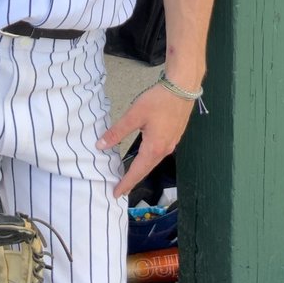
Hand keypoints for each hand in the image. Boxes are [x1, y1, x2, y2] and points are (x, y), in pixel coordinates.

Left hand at [96, 83, 196, 197]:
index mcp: (153, 148)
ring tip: (130, 175)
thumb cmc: (158, 101)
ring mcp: (171, 144)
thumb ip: (117, 132)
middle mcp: (164, 150)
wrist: (183, 88)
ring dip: (141, 170)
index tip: (115, 193)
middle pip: (146, 170)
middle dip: (133, 180)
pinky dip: (148, 160)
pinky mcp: (174, 136)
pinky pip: (159, 154)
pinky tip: (144, 157)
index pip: (137, 171)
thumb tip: (100, 146)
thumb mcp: (134, 115)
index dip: (125, 183)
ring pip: (153, 162)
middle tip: (120, 188)